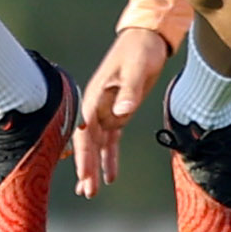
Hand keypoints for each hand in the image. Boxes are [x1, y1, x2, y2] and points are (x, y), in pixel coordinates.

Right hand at [76, 28, 173, 196]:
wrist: (148, 39)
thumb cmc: (139, 49)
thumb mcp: (137, 68)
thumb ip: (130, 90)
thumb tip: (122, 112)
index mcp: (94, 96)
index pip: (84, 129)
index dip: (83, 152)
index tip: (83, 171)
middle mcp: (96, 106)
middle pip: (87, 142)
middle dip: (86, 167)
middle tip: (87, 191)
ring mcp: (106, 112)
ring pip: (97, 146)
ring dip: (94, 167)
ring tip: (90, 192)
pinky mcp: (118, 114)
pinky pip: (112, 141)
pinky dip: (110, 159)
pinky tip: (110, 177)